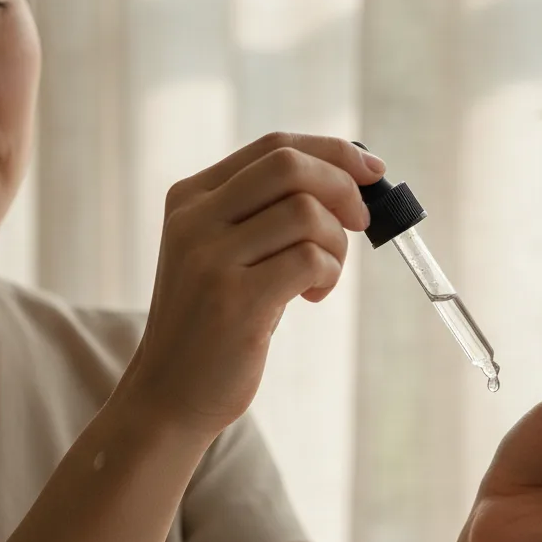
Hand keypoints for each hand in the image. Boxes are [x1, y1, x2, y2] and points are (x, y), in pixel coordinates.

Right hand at [123, 132, 383, 440]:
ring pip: (307, 213)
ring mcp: (210, 258)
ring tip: (322, 276)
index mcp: (191, 197)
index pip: (274, 146)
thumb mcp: (225, 253)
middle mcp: (194, 219)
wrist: (169, 395)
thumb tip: (351, 179)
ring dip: (335, 244)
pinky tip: (312, 296)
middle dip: (343, 188)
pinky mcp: (234, 300)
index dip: (334, 152)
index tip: (372, 172)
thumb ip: (268, 213)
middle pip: (291, 166)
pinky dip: (328, 274)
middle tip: (360, 223)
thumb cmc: (214, 322)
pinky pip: (309, 259)